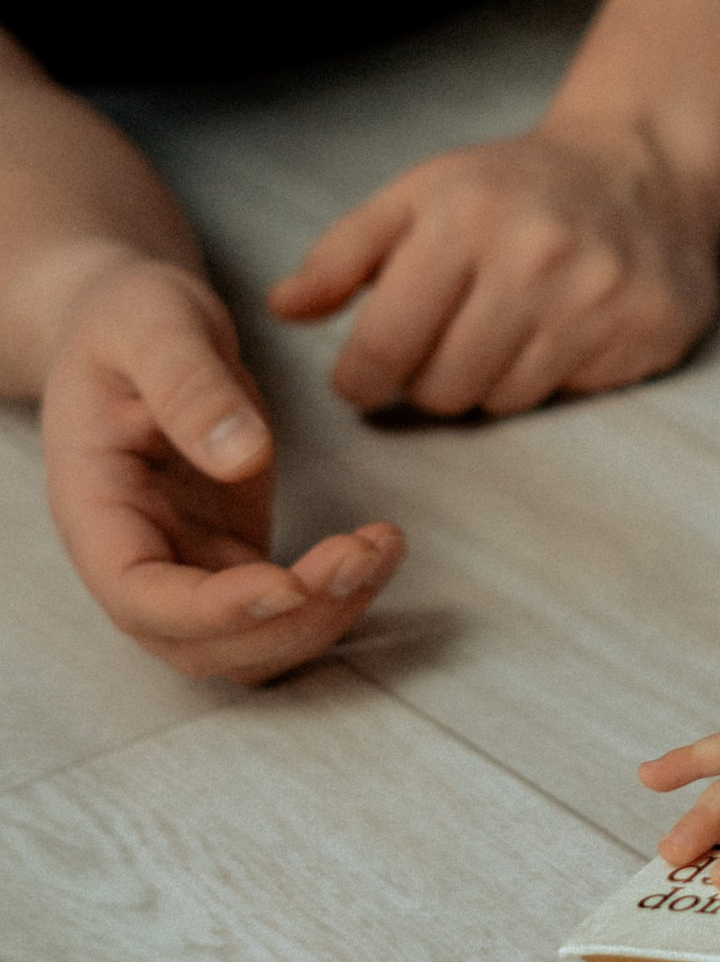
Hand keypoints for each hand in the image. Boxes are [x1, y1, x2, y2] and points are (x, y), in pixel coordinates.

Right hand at [40, 255, 402, 680]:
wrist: (138, 324)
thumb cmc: (129, 317)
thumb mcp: (152, 324)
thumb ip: (189, 386)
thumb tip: (241, 456)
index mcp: (94, 506)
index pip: (138, 597)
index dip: (211, 612)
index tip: (287, 586)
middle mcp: (133, 553)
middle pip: (199, 644)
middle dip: (287, 623)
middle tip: (360, 556)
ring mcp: (184, 561)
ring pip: (248, 643)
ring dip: (323, 617)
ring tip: (382, 547)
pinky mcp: (231, 553)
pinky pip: (283, 607)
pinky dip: (336, 591)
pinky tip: (380, 543)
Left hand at [270, 123, 719, 417]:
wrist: (640, 165)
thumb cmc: (512, 187)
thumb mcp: (419, 195)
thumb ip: (342, 254)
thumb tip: (282, 309)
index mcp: (463, 216)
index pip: (382, 346)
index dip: (360, 379)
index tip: (365, 373)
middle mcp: (535, 255)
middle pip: (440, 389)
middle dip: (426, 380)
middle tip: (443, 344)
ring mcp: (597, 294)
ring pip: (500, 401)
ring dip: (487, 380)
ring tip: (503, 329)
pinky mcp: (647, 326)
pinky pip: (564, 395)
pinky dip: (549, 376)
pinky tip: (560, 329)